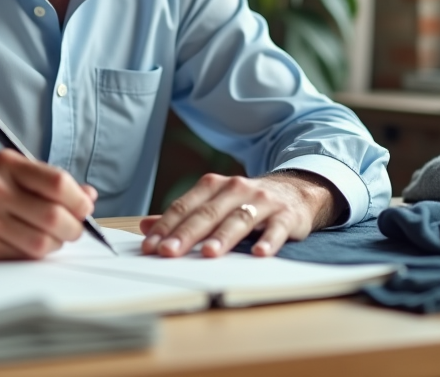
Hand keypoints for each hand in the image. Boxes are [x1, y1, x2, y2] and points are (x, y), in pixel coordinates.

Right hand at [0, 149, 97, 259]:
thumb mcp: (14, 173)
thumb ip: (52, 182)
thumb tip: (89, 197)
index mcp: (7, 164)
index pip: (57, 182)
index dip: (79, 201)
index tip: (84, 209)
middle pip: (53, 217)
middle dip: (72, 228)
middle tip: (72, 229)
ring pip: (41, 243)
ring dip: (54, 245)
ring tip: (49, 238)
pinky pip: (21, 257)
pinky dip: (33, 255)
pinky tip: (27, 244)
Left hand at [139, 171, 343, 257]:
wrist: (295, 190)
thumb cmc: (247, 201)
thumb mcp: (214, 202)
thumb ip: (182, 216)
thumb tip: (145, 226)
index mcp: (213, 186)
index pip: (184, 207)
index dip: (165, 226)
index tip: (149, 246)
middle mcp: (236, 189)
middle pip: (207, 213)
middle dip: (186, 234)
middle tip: (169, 252)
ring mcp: (262, 201)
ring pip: (238, 219)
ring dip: (223, 237)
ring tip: (209, 253)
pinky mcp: (286, 214)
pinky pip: (276, 228)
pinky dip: (268, 240)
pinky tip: (260, 253)